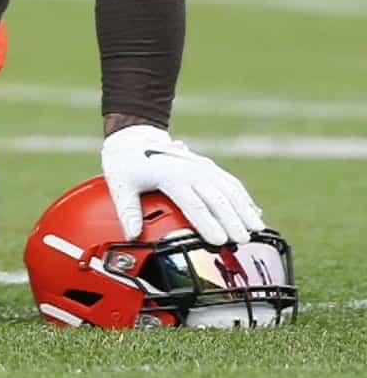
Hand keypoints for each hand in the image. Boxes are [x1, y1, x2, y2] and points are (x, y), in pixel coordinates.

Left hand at [101, 124, 264, 245]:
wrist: (134, 136)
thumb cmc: (126, 164)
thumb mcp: (120, 185)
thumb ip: (128, 210)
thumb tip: (132, 235)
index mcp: (170, 176)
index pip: (193, 203)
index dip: (207, 223)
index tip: (220, 240)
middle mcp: (190, 169)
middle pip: (216, 198)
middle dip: (232, 219)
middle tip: (243, 241)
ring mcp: (201, 166)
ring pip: (229, 188)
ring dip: (244, 208)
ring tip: (257, 229)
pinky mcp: (207, 166)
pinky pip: (229, 182)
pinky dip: (243, 197)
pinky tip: (254, 212)